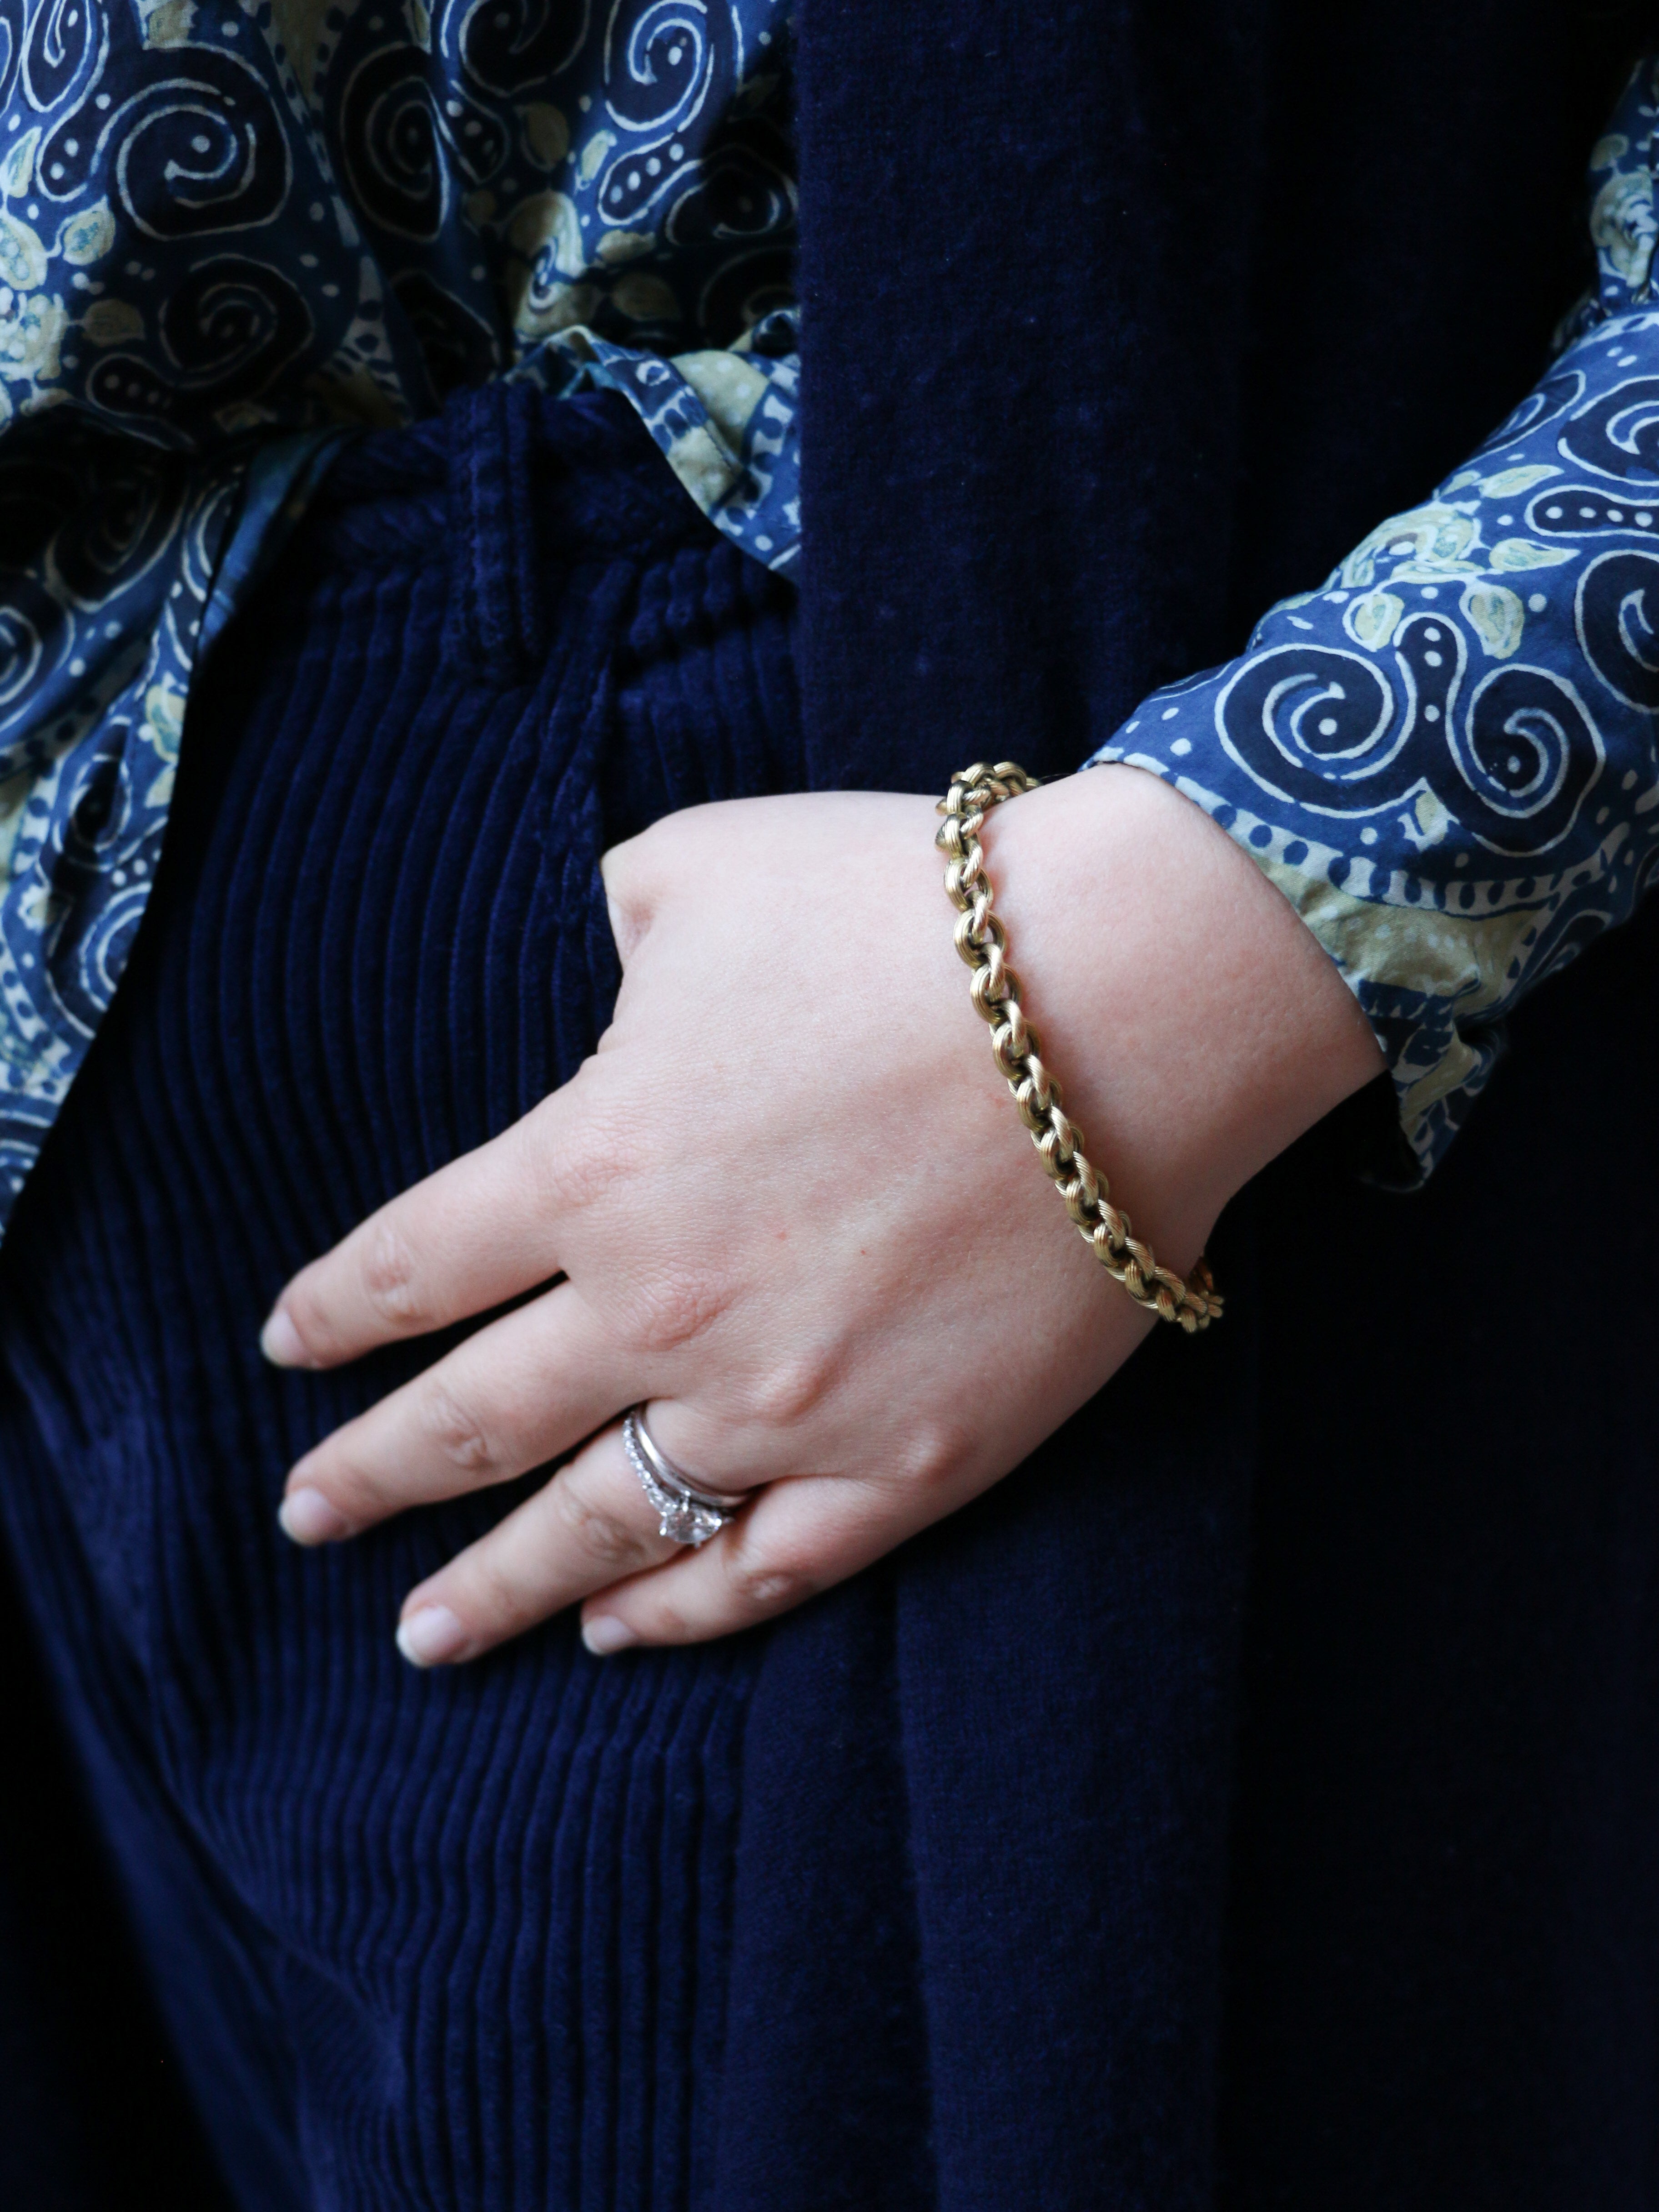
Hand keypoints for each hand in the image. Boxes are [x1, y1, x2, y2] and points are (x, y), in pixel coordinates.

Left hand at [263, 769, 1381, 1661]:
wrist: (1127, 1000)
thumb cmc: (906, 913)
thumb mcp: (706, 867)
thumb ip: (617, 928)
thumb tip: (617, 983)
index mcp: (593, 1163)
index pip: (411, 1266)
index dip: (335, 1311)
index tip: (290, 1349)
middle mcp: (661, 1308)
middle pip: (472, 1422)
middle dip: (370, 1477)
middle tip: (304, 1521)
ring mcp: (786, 1406)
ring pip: (600, 1527)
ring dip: (495, 1586)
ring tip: (424, 1638)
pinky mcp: (909, 1463)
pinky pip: (765, 1571)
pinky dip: (678, 1614)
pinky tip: (617, 1633)